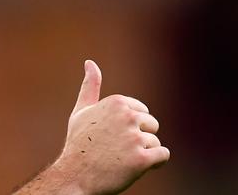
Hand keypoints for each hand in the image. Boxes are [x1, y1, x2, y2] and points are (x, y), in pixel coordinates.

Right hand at [56, 60, 169, 194]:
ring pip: (155, 143)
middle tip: (116, 150)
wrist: (74, 176)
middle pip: (152, 126)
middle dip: (139, 139)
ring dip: (142, 154)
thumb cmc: (78, 144)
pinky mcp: (141, 159)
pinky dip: (154, 164)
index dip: (130, 127)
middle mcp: (127, 116)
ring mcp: (134, 138)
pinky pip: (163, 156)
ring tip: (121, 160)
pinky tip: (134, 167)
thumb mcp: (82, 111)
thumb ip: (90, 86)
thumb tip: (90, 62)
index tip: (111, 136)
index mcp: (116, 102)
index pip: (142, 112)